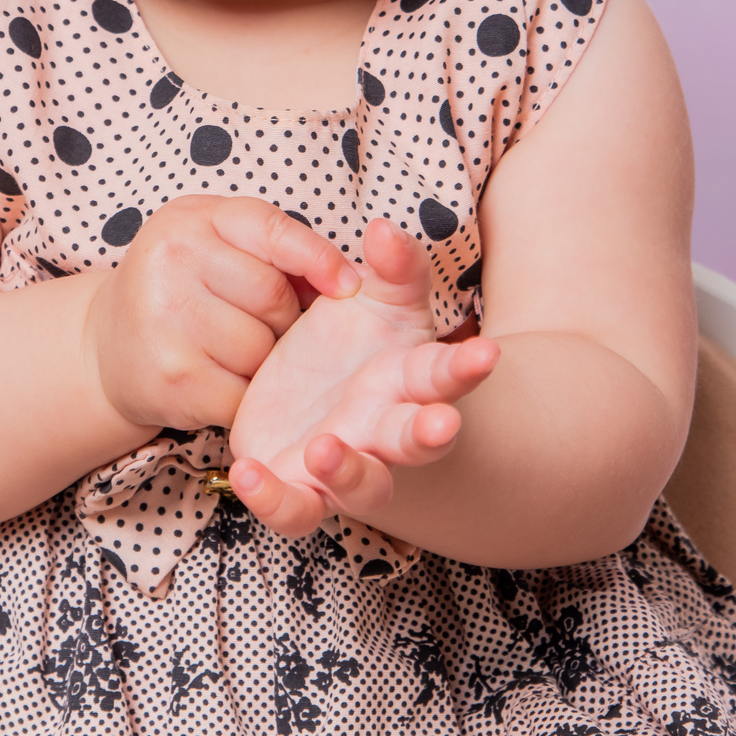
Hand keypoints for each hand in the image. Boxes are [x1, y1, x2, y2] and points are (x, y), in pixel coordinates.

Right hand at [84, 196, 360, 433]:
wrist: (104, 346)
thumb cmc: (177, 286)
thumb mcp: (211, 240)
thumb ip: (271, 246)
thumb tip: (345, 281)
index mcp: (191, 219)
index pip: (273, 230)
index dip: (318, 258)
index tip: (349, 285)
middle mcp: (172, 260)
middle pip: (274, 296)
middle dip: (283, 318)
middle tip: (259, 324)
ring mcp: (168, 320)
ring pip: (262, 349)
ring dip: (264, 362)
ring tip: (231, 352)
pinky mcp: (173, 378)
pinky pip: (243, 394)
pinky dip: (244, 396)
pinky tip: (218, 380)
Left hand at [228, 218, 498, 536]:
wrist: (325, 403)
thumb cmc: (362, 346)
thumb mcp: (381, 298)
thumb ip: (392, 265)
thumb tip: (384, 227)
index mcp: (410, 380)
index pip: (446, 373)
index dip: (467, 366)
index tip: (486, 351)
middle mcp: (386, 429)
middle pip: (417, 439)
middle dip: (430, 434)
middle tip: (441, 425)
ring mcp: (348, 462)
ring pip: (362, 484)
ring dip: (350, 471)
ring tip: (323, 447)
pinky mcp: (302, 486)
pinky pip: (294, 508)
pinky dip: (275, 500)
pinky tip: (248, 474)